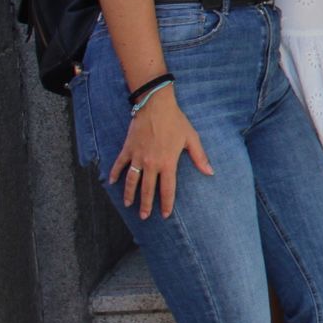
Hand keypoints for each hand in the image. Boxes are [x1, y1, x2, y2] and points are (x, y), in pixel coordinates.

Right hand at [107, 88, 212, 219]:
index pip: (167, 189)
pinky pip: (119, 164)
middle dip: (146, 204)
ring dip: (130, 194)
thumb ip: (200, 157)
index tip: (164, 215)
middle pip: (147, 189)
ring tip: (128, 205)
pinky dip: (115, 174)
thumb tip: (210, 172)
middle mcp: (151, 163)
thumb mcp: (191, 138)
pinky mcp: (128, 149)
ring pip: (132, 180)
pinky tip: (112, 182)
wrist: (155, 106)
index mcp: (168, 163)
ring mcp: (138, 157)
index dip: (166, 203)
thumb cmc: (176, 121)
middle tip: (144, 216)